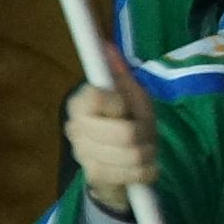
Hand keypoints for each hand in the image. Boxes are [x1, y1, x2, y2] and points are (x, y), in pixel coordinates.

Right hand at [65, 46, 157, 215]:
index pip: (98, 98)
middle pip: (125, 133)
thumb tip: (106, 46)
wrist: (118, 164)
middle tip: (143, 132)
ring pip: (132, 154)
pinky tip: (143, 166)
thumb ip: (120, 73)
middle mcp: (76, 128)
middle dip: (144, 133)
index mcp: (81, 103)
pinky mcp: (95, 177)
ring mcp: (83, 155)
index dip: (120, 103)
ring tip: (144, 149)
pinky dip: (147, 170)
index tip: (124, 106)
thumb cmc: (128, 122)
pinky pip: (132, 173)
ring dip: (147, 152)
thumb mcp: (131, 96)